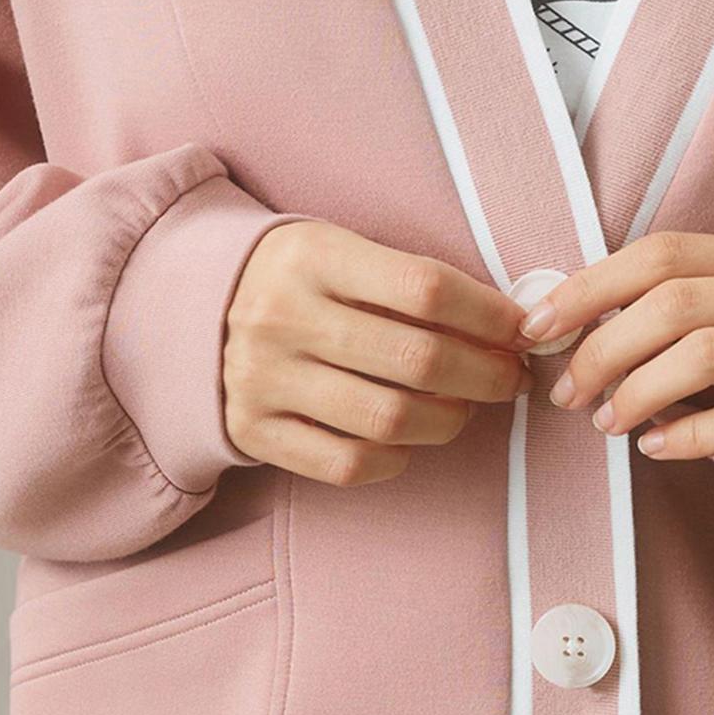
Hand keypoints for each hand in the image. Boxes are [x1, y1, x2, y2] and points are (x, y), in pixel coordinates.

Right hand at [225, 222, 531, 484]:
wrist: (192, 308)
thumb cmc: (298, 280)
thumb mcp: (340, 252)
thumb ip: (412, 283)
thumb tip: (509, 327)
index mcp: (312, 256)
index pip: (425, 288)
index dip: (489, 316)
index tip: (521, 331)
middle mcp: (282, 316)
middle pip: (417, 360)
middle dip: (487, 375)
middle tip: (511, 379)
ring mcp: (262, 378)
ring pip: (389, 419)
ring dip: (449, 420)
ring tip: (464, 408)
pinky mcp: (253, 430)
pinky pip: (347, 463)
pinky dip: (395, 459)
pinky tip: (409, 439)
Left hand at [517, 232, 713, 459]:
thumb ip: (670, 302)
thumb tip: (569, 325)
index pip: (659, 254)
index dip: (591, 287)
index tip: (539, 326)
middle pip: (672, 304)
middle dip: (603, 350)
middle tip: (568, 392)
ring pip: (701, 353)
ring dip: (636, 392)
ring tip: (606, 423)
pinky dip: (683, 435)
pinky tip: (653, 446)